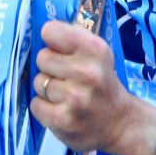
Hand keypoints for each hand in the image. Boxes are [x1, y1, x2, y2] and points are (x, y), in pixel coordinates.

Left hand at [29, 21, 135, 153]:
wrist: (120, 123)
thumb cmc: (103, 82)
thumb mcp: (98, 53)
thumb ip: (73, 38)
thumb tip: (43, 31)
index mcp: (95, 49)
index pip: (50, 32)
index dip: (52, 40)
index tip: (59, 49)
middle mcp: (85, 72)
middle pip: (41, 57)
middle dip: (50, 66)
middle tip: (65, 76)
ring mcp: (73, 98)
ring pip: (38, 82)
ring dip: (47, 89)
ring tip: (65, 94)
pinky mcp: (62, 120)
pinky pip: (35, 105)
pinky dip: (44, 107)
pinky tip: (61, 108)